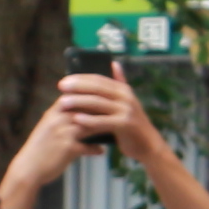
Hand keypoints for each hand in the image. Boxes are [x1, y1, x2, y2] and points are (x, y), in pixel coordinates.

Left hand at [57, 65, 171, 169]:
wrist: (148, 145)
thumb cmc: (131, 124)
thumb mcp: (126, 101)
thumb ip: (119, 83)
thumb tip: (114, 63)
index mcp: (123, 89)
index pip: (99, 79)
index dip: (81, 78)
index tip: (64, 80)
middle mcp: (126, 97)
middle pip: (97, 88)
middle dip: (77, 87)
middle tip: (61, 87)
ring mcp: (127, 110)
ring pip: (98, 103)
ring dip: (79, 102)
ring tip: (63, 103)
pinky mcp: (126, 124)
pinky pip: (104, 121)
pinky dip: (90, 120)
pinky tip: (77, 119)